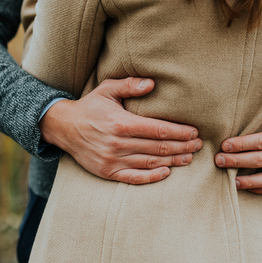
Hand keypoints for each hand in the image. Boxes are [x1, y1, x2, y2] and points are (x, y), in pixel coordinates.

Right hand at [40, 77, 202, 184]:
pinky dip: (152, 177)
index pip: (158, 130)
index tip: (194, 132)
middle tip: (198, 146)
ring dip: (173, 161)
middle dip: (182, 147)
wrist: (63, 128)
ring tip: (189, 158)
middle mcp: (118, 144)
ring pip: (150, 163)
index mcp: (121, 123)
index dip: (179, 132)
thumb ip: (129, 85)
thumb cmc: (90, 107)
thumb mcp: (107, 89)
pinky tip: (167, 172)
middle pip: (158, 148)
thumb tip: (152, 84)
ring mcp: (113, 160)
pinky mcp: (107, 172)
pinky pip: (134, 178)